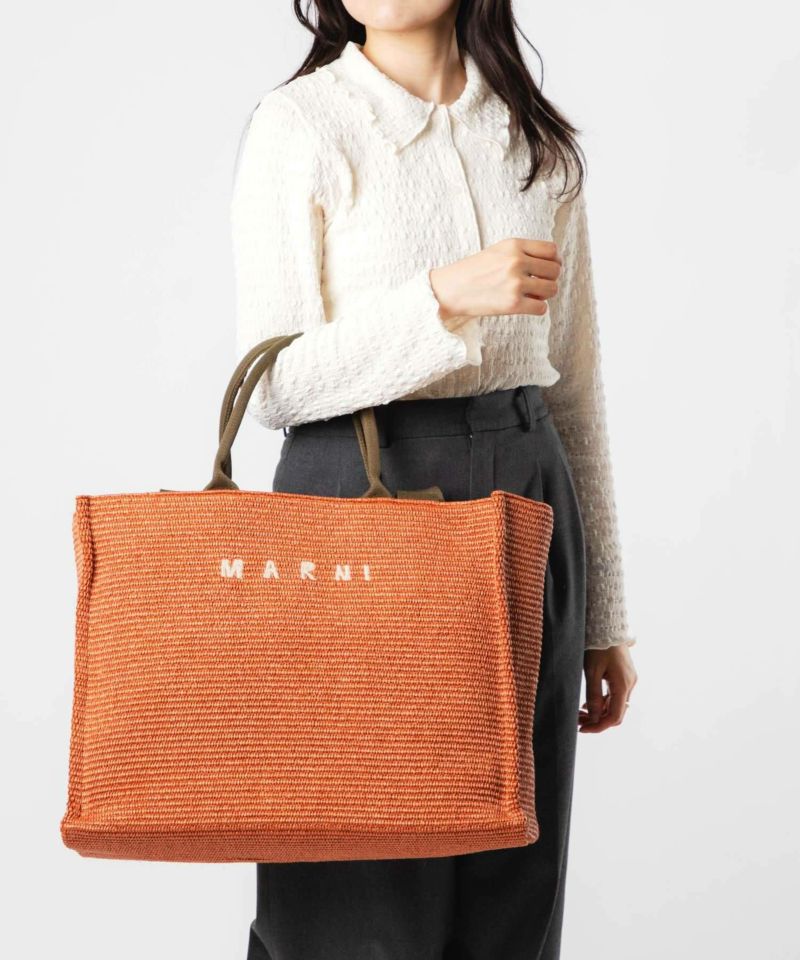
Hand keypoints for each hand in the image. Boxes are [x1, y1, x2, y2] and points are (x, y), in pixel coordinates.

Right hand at [429, 238, 561, 327]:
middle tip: (537, 285)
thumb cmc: (474, 271)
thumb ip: (524, 252)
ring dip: (544, 295)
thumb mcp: (499, 251)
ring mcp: (516, 283)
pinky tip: (525, 306)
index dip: (554, 261)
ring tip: (530, 295)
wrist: (451, 290)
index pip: (552, 250)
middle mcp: (517, 262)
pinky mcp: (513, 304)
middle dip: (549, 279)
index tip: (546, 269)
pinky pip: (542, 308)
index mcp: (514, 245)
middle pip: (555, 271)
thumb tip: (556, 264)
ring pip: (552, 289)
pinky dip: (537, 309)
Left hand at [578, 644, 637, 732]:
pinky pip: (615, 696)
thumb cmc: (598, 646)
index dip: (599, 726)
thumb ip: (594, 695)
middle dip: (597, 720)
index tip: (582, 729)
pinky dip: (602, 702)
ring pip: (615, 705)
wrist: (607, 626)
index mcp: (623, 685)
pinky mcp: (624, 676)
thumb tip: (595, 718)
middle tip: (577, 722)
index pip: (615, 716)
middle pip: (616, 713)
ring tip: (579, 714)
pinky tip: (588, 704)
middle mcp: (629, 685)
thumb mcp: (592, 671)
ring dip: (599, 712)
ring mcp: (628, 680)